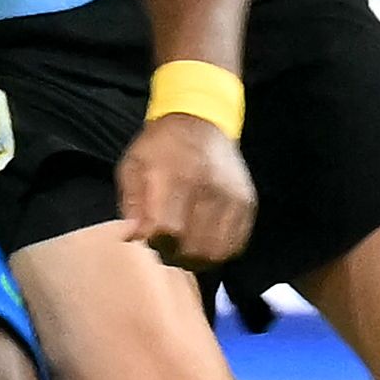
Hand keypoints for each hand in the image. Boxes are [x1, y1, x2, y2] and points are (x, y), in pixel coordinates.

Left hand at [116, 113, 256, 269]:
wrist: (200, 121)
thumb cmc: (160, 147)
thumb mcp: (133, 165)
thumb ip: (132, 203)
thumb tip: (135, 237)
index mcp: (177, 176)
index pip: (167, 229)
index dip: (154, 242)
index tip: (146, 238)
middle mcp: (209, 188)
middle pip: (193, 247)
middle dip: (174, 255)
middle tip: (163, 247)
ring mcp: (233, 198)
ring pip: (216, 251)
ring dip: (196, 258)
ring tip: (182, 247)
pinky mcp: (247, 204)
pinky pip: (235, 244)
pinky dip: (217, 251)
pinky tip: (202, 241)